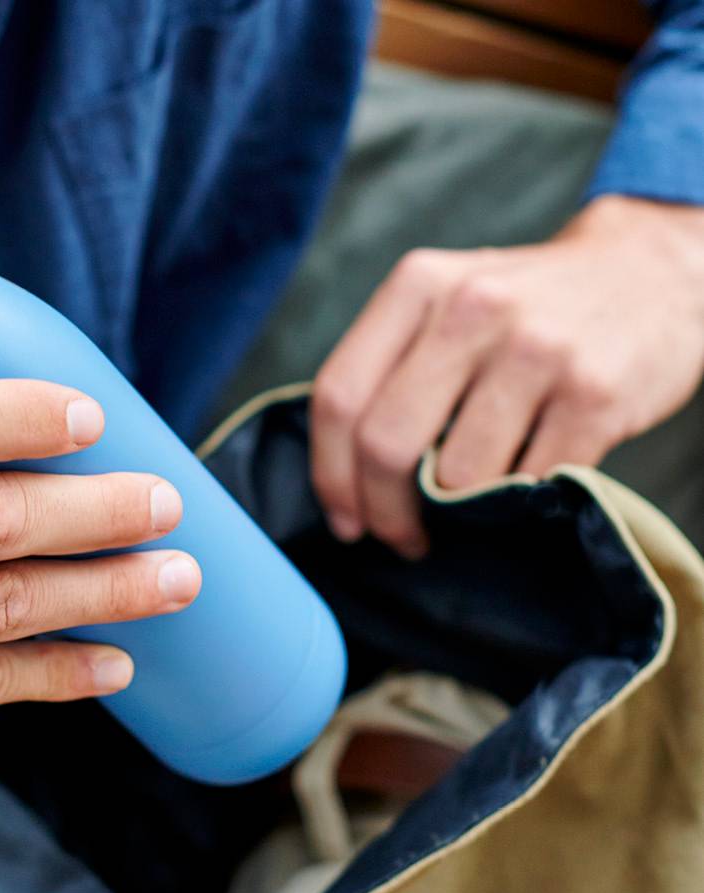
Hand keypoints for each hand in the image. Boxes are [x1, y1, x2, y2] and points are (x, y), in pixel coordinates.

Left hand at [311, 195, 703, 558]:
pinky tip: (519, 488)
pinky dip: (516, 504)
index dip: (329, 474)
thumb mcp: (446, 301)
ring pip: (458, 477)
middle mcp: (472, 308)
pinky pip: (529, 484)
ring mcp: (537, 350)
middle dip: (384, 511)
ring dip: (455, 514)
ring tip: (467, 508)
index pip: (339, 396)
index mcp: (418, 285)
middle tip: (400, 537)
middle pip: (387, 443)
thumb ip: (390, 366)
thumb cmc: (525, 306)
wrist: (650, 269)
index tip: (345, 520)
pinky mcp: (595, 394)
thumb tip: (343, 475)